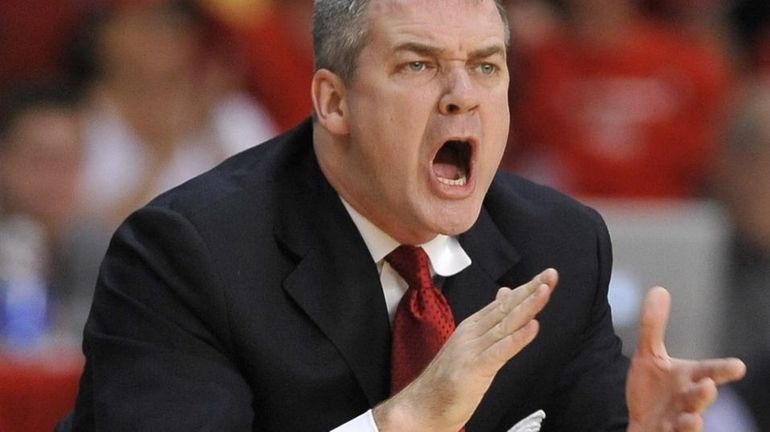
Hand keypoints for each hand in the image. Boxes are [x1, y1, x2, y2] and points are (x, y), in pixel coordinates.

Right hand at [373, 268, 557, 431]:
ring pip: (505, 324)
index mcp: (473, 327)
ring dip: (527, 306)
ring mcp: (473, 349)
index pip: (504, 304)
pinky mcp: (474, 368)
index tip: (546, 276)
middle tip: (550, 275)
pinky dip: (517, 339)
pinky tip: (532, 328)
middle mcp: (473, 333)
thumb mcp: (472, 344)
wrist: (423, 405)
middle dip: (530, 291)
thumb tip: (506, 294)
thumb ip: (490, 321)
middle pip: (506, 308)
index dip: (526, 289)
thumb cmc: (448, 379)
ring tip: (544, 290)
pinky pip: (500, 351)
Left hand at [626, 287, 745, 431]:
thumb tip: (659, 289)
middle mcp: (687, 400)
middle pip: (699, 397)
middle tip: (708, 386)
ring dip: (692, 420)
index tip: (738, 366)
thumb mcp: (649, 355)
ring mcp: (676, 421)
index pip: (709, 371)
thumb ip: (654, 325)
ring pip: (688, 422)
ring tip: (695, 417)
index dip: (723, 369)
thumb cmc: (652, 389)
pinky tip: (682, 428)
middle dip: (704, 393)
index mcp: (688, 378)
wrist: (640, 420)